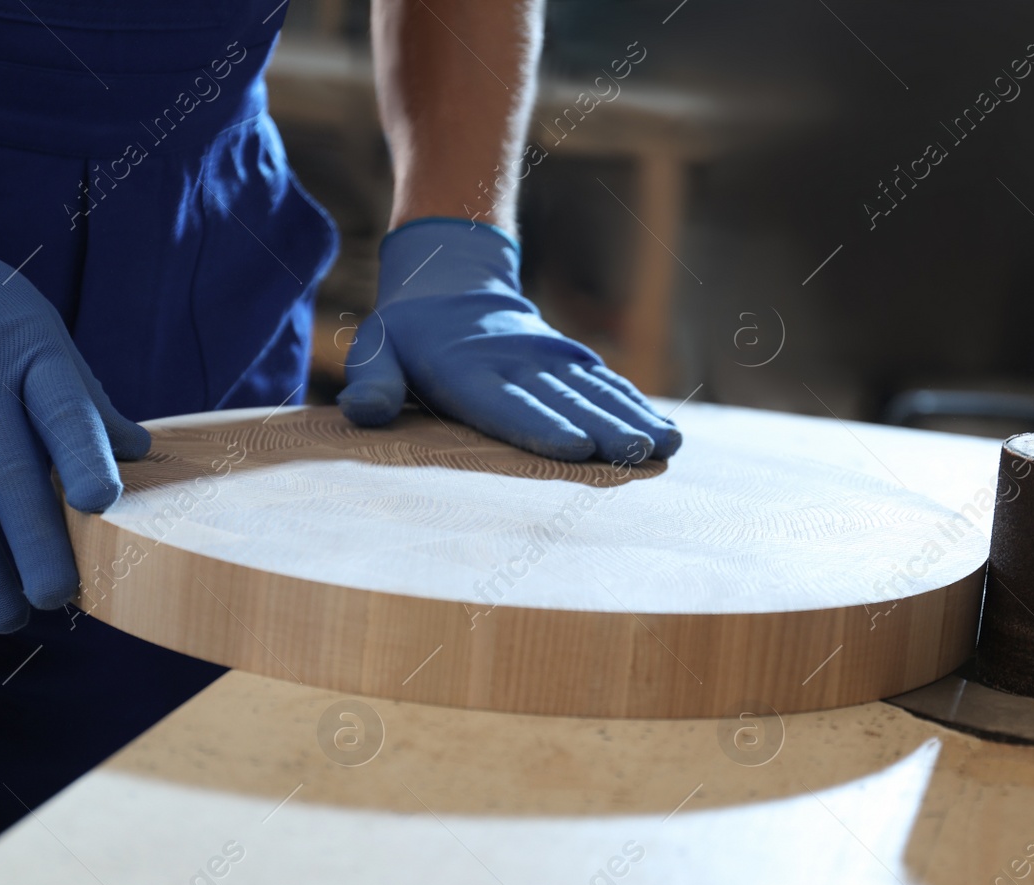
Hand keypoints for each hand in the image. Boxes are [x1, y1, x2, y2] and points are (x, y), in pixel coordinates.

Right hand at [0, 149, 148, 632]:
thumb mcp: (37, 332)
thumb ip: (82, 396)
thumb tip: (142, 452)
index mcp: (31, 353)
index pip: (63, 408)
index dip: (83, 456)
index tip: (102, 504)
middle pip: (8, 472)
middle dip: (35, 542)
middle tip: (59, 600)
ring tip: (6, 618)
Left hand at [336, 219, 681, 463]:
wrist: (449, 281)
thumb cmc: (405, 335)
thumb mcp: (375, 347)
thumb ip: (373, 379)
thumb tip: (366, 410)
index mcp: (467, 369)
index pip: (507, 404)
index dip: (541, 426)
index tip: (575, 446)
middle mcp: (516, 364)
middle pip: (565, 401)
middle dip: (603, 428)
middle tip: (637, 454)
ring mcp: (548, 361)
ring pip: (595, 393)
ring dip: (631, 420)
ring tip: (665, 447)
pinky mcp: (569, 361)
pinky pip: (607, 384)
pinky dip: (637, 407)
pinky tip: (667, 434)